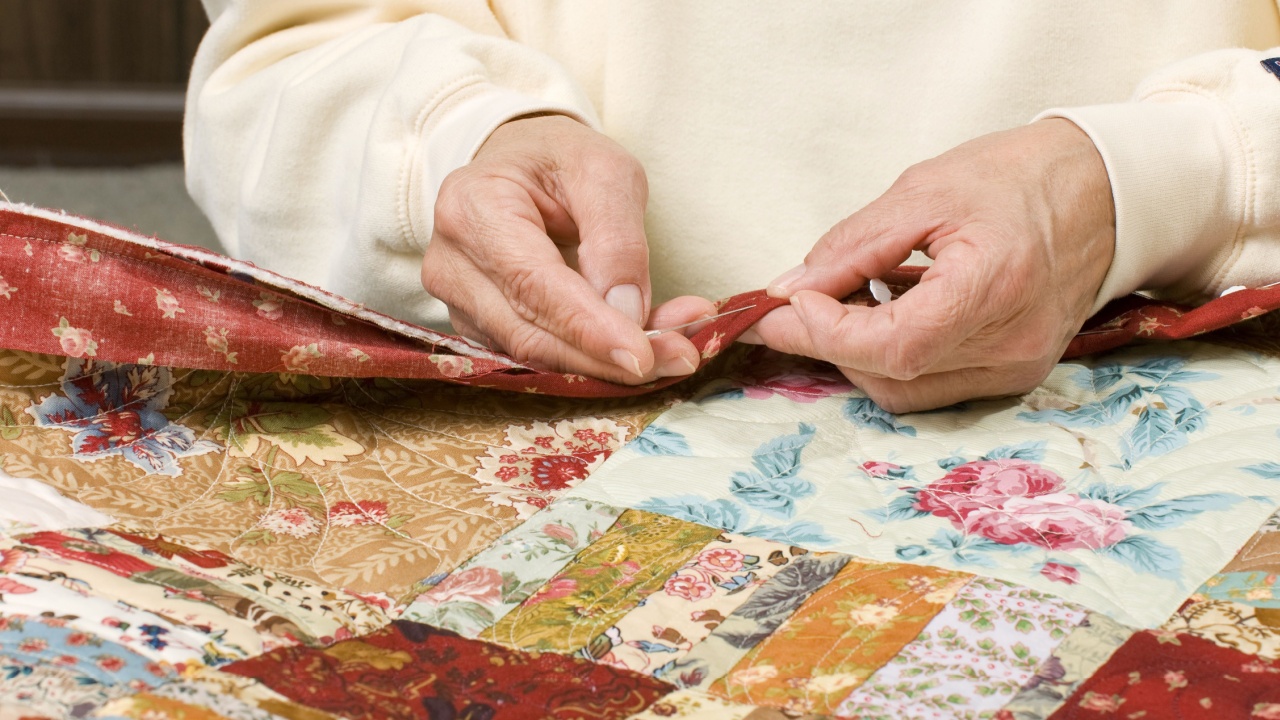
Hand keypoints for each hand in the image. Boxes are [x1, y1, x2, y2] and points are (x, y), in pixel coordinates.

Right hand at [421, 115, 709, 382]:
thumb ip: (617, 238)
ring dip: (607, 361)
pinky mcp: (479, 327)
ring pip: (535, 355)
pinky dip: (592, 356)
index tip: (643, 356)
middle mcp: (451, 263)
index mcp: (473, 208)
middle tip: (681, 356)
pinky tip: (642, 342)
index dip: (587, 327)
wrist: (519, 164)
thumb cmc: (558, 160)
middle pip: (531, 333)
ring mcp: (458, 301)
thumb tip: (627, 313)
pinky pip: (537, 355)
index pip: (532, 284)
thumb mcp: (604, 171)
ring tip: (674, 347)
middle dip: (607, 355)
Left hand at [751, 119, 1115, 411]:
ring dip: (855, 354)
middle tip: (788, 305)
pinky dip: (891, 359)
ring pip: (904, 391)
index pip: (894, 346)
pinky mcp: (1014, 375)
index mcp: (995, 286)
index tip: (787, 301)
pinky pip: (931, 386)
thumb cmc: (1016, 180)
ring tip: (837, 303)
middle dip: (825, 343)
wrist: (1103, 193)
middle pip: (891, 374)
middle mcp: (1013, 345)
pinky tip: (881, 316)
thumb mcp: (922, 192)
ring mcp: (1017, 369)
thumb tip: (789, 288)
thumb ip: (851, 247)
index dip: (827, 331)